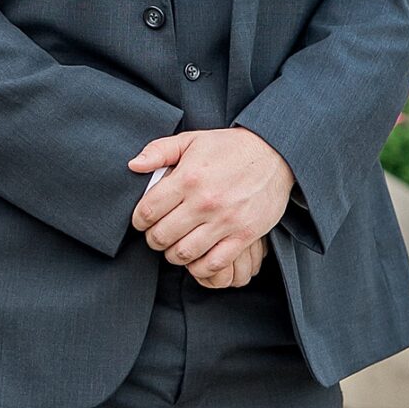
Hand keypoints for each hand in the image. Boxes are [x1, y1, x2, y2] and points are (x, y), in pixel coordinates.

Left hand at [126, 126, 293, 279]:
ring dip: (173, 255)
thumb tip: (133, 165)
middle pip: (162, 236)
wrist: (275, 153)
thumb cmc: (229, 148)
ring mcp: (225, 221)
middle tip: (157, 235)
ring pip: (184, 253)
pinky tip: (196, 257)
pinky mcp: (244, 235)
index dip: (138, 221)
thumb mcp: (192, 140)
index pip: (147, 211)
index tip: (142, 221)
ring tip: (175, 246)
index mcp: (188, 177)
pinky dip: (199, 267)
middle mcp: (205, 201)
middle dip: (153, 239)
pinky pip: (214, 264)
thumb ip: (159, 151)